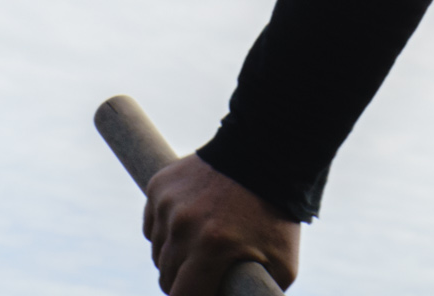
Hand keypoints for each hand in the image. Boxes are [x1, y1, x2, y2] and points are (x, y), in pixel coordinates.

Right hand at [142, 154, 299, 295]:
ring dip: (176, 252)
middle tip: (209, 265)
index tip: (204, 291)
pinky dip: (165, 228)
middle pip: (167, 276)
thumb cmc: (277, 213)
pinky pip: (151, 224)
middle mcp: (184, 225)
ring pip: (158, 250)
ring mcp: (168, 203)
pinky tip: (191, 219)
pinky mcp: (159, 185)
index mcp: (211, 248)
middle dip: (186, 279)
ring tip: (205, 237)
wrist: (267, 151)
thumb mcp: (282, 265)